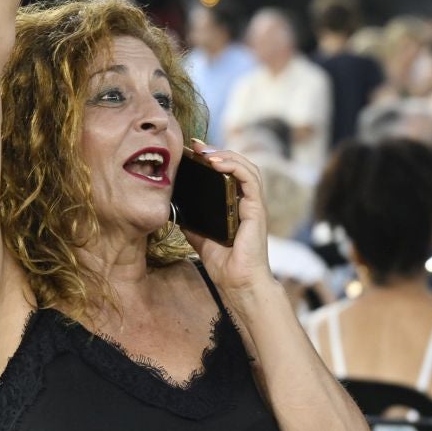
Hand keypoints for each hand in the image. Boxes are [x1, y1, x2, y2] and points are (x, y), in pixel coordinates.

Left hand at [183, 141, 276, 299]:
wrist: (238, 284)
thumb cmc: (225, 265)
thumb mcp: (200, 238)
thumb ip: (192, 222)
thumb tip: (175, 208)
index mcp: (236, 206)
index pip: (229, 174)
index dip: (214, 159)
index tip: (193, 151)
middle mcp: (247, 202)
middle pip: (239, 166)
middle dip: (218, 152)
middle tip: (196, 146)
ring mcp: (254, 205)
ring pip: (248, 168)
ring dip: (227, 155)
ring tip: (206, 152)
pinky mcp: (256, 210)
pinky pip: (250, 180)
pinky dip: (234, 166)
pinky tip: (217, 163)